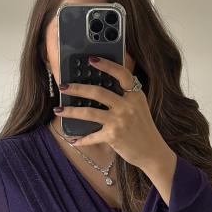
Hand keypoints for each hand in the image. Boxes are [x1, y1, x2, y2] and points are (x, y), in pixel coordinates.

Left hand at [55, 55, 169, 170]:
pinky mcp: (113, 136)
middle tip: (63, 86)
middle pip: (98, 92)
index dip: (106, 65)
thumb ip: (126, 96)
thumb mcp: (139, 107)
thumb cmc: (143, 129)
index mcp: (135, 95)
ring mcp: (120, 121)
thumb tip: (102, 87)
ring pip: (89, 112)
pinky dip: (81, 140)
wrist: (153, 152)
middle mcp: (127, 106)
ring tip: (58, 109)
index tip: (91, 59)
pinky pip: (92, 136)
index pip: (121, 74)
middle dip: (77, 88)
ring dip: (71, 111)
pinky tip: (73, 140)